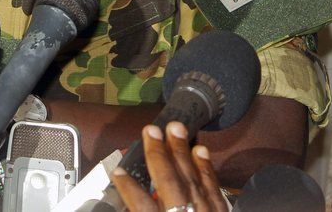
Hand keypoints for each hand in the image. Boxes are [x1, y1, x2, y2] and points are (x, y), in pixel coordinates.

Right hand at [110, 121, 228, 211]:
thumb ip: (145, 211)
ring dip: (183, 152)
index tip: (117, 171)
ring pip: (194, 179)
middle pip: (170, 183)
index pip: (141, 205)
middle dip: (159, 154)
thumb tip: (130, 206)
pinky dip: (206, 168)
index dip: (128, 187)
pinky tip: (201, 151)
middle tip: (150, 130)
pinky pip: (215, 188)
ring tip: (175, 129)